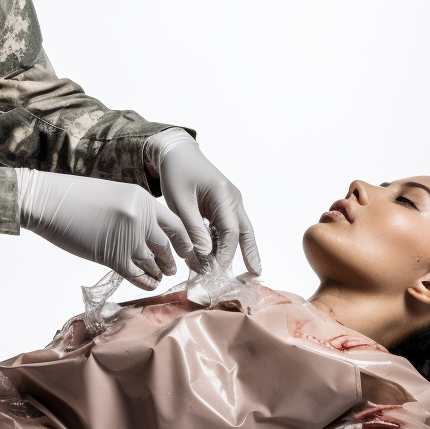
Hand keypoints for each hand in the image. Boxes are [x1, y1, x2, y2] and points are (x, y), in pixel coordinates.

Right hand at [15, 168, 188, 289]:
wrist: (49, 203)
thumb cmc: (77, 198)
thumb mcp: (116, 195)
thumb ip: (137, 211)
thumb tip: (152, 233)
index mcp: (142, 200)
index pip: (176, 224)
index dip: (184, 241)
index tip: (186, 250)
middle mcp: (139, 218)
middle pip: (166, 246)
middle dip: (171, 260)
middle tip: (172, 268)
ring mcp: (127, 238)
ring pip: (152, 262)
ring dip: (158, 272)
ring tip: (160, 276)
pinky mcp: (112, 257)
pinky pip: (137, 275)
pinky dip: (146, 281)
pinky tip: (149, 283)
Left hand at [144, 129, 260, 275]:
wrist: (175, 153)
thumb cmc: (176, 173)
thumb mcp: (179, 201)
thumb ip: (192, 227)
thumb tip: (206, 253)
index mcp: (223, 194)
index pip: (230, 230)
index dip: (225, 253)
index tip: (216, 271)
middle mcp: (232, 198)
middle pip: (245, 231)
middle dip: (250, 253)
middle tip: (254, 275)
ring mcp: (230, 201)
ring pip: (238, 230)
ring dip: (235, 250)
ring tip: (237, 272)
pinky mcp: (223, 204)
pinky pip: (228, 226)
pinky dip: (224, 241)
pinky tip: (218, 257)